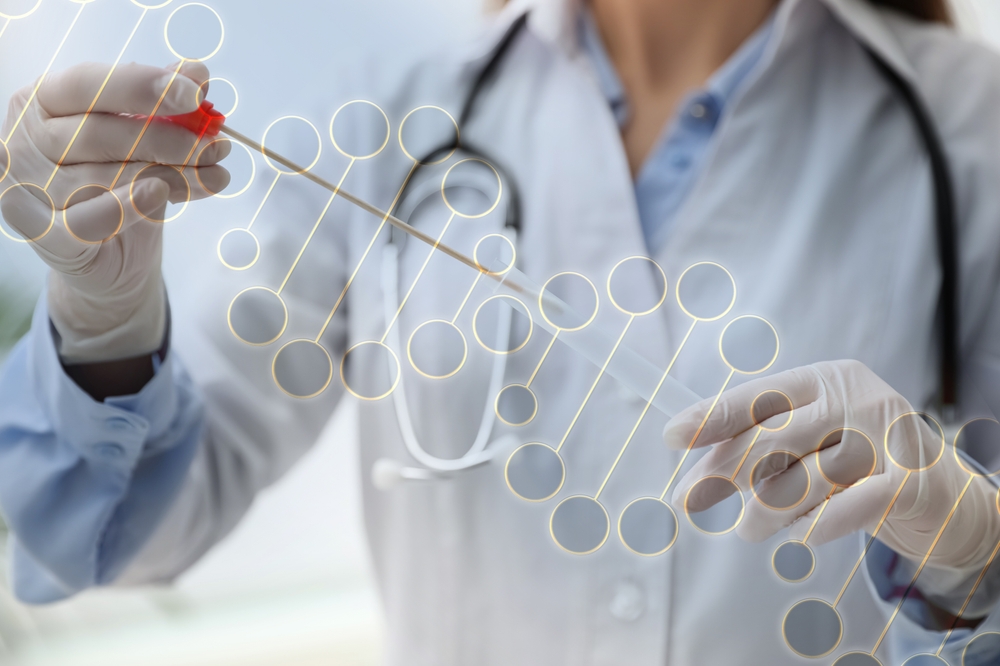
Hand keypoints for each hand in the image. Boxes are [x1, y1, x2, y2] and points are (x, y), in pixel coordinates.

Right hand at [0, 61, 230, 361]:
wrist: (112, 256)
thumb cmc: (121, 187)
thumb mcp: (142, 138)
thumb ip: (162, 105)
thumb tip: (195, 71)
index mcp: (43, 101)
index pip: (87, 83)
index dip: (142, 85)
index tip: (195, 93)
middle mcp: (26, 139)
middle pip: (100, 132)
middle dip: (169, 138)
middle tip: (217, 145)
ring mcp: (28, 188)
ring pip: (105, 175)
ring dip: (171, 175)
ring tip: (214, 175)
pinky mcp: (45, 233)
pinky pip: (90, 219)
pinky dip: (129, 206)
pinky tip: (162, 195)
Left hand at [665, 360, 999, 573]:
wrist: (942, 496)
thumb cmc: (856, 463)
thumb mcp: (810, 441)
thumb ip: (761, 445)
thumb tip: (695, 464)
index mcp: (824, 380)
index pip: (758, 396)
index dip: (711, 417)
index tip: (670, 436)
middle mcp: (856, 399)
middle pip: (771, 440)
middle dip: (722, 474)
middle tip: (688, 500)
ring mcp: (887, 437)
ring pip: (802, 481)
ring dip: (766, 513)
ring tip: (752, 530)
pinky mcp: (911, 481)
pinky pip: (847, 508)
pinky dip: (817, 527)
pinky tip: (801, 537)